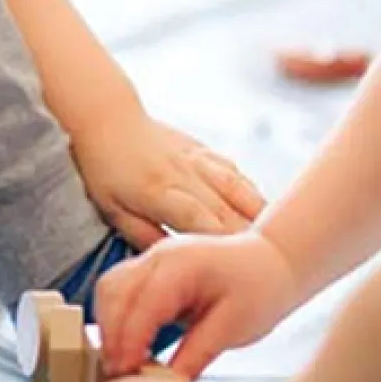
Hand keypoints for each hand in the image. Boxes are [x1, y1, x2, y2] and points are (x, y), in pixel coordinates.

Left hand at [72, 113, 264, 248]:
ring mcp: (195, 159)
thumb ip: (143, 236)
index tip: (240, 266)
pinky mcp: (200, 149)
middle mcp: (184, 174)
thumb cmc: (104, 166)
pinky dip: (247, 189)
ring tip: (276, 237)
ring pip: (235, 186)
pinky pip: (230, 170)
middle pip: (225, 208)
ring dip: (256, 212)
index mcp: (160, 191)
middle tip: (270, 262)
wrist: (106, 115)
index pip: (199, 220)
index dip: (222, 243)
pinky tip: (260, 205)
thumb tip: (168, 263)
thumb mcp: (112, 209)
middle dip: (248, 236)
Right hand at [96, 230, 291, 379]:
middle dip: (111, 335)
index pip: (140, 304)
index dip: (128, 342)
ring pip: (111, 286)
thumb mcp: (232, 328)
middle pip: (114, 291)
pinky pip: (121, 286)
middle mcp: (160, 254)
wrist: (272, 260)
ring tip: (121, 361)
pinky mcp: (153, 266)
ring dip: (109, 324)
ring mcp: (154, 256)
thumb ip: (195, 355)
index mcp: (180, 264)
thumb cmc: (259, 287)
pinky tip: (127, 342)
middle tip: (119, 373)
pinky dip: (116, 314)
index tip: (126, 373)